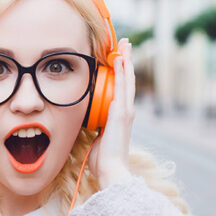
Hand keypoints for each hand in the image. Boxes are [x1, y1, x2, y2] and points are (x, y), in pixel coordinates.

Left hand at [89, 38, 135, 188]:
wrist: (111, 170)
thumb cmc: (103, 160)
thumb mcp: (98, 139)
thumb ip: (96, 129)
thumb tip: (88, 124)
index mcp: (120, 117)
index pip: (122, 89)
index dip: (121, 73)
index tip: (119, 58)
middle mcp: (126, 111)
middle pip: (128, 80)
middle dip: (126, 61)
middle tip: (126, 45)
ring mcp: (126, 111)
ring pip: (128, 80)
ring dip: (126, 61)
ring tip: (126, 45)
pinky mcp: (122, 113)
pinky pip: (123, 88)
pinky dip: (123, 73)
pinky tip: (121, 60)